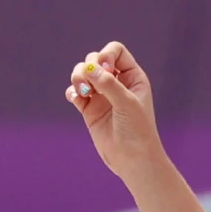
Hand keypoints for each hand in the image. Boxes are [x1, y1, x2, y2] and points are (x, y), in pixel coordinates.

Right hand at [65, 42, 165, 178]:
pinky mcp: (89, 109)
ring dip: (78, 77)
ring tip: (82, 92)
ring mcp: (102, 96)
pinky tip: (76, 99)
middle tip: (90, 84)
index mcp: (134, 78)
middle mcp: (118, 83)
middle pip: (95, 59)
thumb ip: (109, 84)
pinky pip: (75, 92)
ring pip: (83, 74)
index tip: (104, 68)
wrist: (133, 160)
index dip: (106, 54)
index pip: (116, 52)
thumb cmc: (138, 131)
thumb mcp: (127, 104)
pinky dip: (72, 92)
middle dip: (88, 67)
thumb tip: (89, 68)